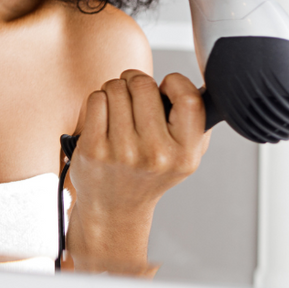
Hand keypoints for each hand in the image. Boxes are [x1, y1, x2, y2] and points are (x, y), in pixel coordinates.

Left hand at [64, 69, 209, 273]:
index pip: (189, 99)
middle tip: (134, 93)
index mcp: (185, 153)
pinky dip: (99, 101)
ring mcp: (122, 152)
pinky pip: (96, 99)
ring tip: (119, 109)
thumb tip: (186, 84)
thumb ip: (194, 121)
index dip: (175, 82)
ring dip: (115, 90)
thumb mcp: (184, 155)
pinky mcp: (94, 149)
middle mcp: (156, 154)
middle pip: (143, 85)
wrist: (115, 206)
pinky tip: (104, 118)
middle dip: (136, 81)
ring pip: (115, 88)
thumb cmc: (150, 172)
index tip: (166, 87)